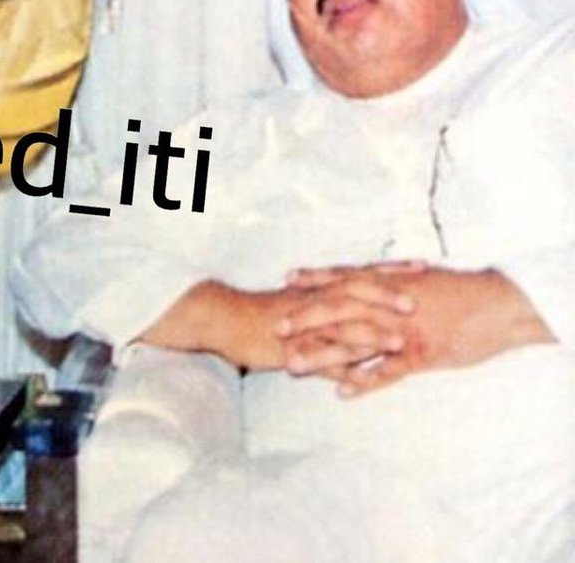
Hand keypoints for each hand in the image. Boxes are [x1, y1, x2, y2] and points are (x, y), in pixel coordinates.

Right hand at [141, 277, 413, 372]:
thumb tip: (358, 304)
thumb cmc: (263, 312)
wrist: (223, 318)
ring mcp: (303, 325)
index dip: (392, 271)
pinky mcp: (290, 347)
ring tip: (400, 342)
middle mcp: (314, 301)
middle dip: (386, 296)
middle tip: (418, 301)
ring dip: (370, 333)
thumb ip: (330, 304)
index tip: (423, 266)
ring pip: (340, 326)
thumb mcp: (300, 302)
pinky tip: (358, 379)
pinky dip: (338, 366)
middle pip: (355, 293)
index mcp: (320, 287)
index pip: (362, 273)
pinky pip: (318, 357)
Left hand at [278, 263, 554, 396]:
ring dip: (322, 356)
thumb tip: (374, 278)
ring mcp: (404, 330)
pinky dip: (364, 381)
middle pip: (341, 311)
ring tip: (292, 366)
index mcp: (391, 284)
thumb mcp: (425, 280)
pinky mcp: (422, 354)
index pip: (346, 279)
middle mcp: (391, 305)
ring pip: (355, 343)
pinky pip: (388, 371)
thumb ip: (395, 281)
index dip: (316, 280)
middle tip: (276, 327)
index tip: (286, 279)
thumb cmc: (464, 292)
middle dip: (306, 319)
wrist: (501, 304)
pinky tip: (341, 392)